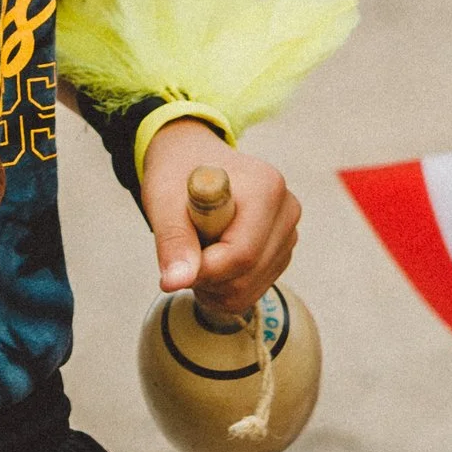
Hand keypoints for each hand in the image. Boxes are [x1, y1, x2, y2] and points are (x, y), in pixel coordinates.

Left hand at [140, 121, 299, 318]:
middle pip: (248, 276)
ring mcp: (287, 233)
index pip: (241, 254)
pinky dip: (223, 289)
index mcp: (266, 188)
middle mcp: (286, 210)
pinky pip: (252, 292)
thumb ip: (173, 241)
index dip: (204, 268)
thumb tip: (175, 281)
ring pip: (249, 290)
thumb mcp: (164, 202)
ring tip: (195, 252)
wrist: (191, 159)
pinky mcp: (282, 251)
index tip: (177, 260)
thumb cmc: (178, 174)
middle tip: (181, 252)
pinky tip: (210, 260)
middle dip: (206, 277)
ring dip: (213, 286)